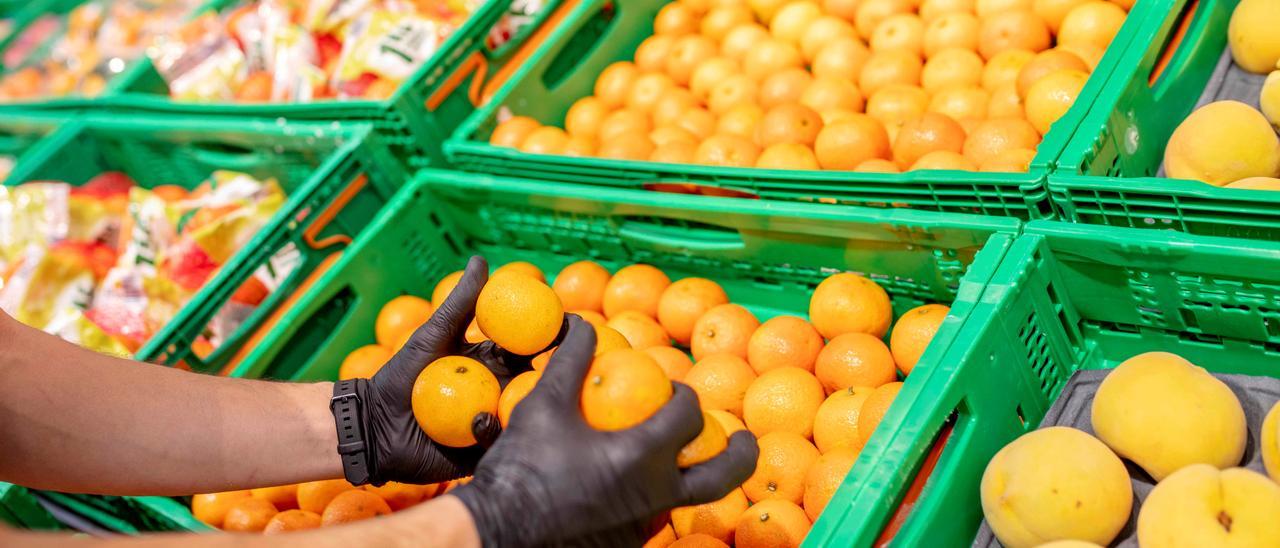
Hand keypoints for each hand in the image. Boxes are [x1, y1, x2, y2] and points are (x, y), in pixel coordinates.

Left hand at [362, 256, 558, 484]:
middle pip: (536, 383)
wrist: (373, 425)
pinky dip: (499, 434)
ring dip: (536, 407)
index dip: (551, 338)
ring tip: (539, 397)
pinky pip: (500, 444)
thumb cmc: (400, 377)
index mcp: (491, 365)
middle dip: (559, 373)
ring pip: (524, 416)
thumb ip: (460, 303)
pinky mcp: (483, 452)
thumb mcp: (433, 336)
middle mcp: (498, 393)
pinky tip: (488, 422)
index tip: (572, 324)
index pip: (529, 349)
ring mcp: (493, 424)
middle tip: (576, 361)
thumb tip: (482, 259)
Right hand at [452, 315, 758, 546]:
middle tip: (743, 438)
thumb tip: (584, 324)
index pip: (688, 418)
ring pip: (685, 501)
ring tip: (678, 460)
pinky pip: (652, 520)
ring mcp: (642, 529)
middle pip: (722, 477)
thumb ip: (570, 361)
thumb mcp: (542, 405)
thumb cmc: (521, 467)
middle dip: (741, 454)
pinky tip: (629, 489)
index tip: (676, 390)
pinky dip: (652, 500)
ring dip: (689, 478)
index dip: (687, 397)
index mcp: (641, 458)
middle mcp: (654, 497)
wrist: (495, 532)